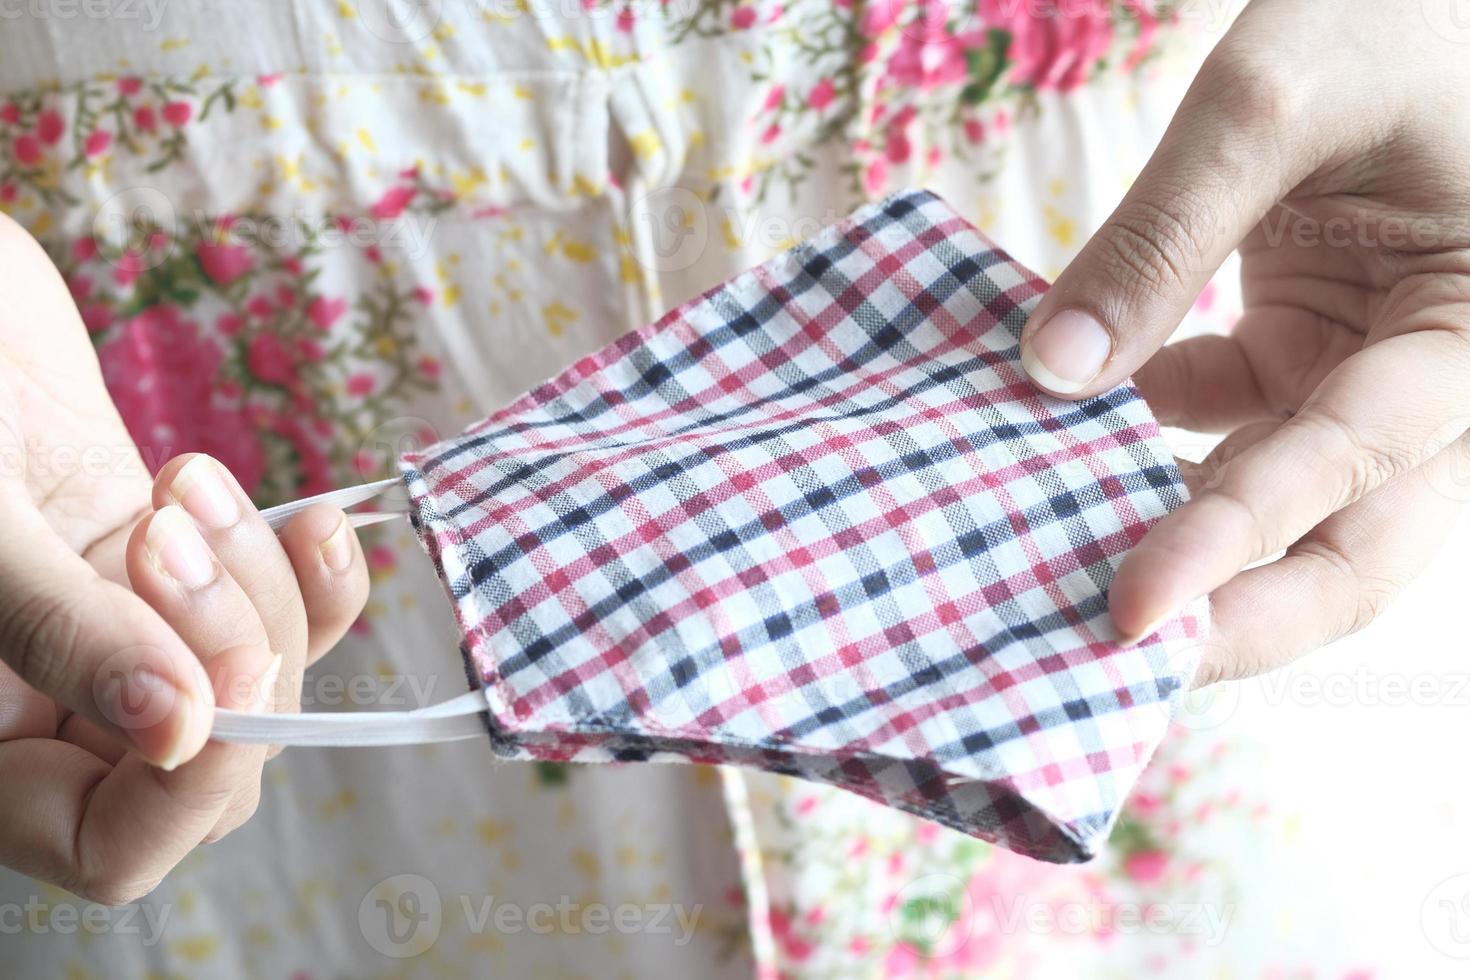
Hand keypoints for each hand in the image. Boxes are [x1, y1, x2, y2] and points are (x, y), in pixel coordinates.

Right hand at [0, 214, 369, 902]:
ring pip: (256, 677)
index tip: (221, 677)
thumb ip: (61, 633)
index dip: (190, 788)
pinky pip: (276, 608)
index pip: (110, 847)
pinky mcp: (162, 567)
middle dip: (232, 657)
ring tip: (185, 489)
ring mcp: (115, 636)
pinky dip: (308, 571)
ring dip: (259, 588)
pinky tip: (308, 519)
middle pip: (210, 762)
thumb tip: (179, 732)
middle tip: (173, 541)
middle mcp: (47, 706)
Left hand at [1017, 0, 1469, 684]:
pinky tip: (1058, 450)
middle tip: (1112, 668)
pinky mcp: (1305, 353)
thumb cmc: (1390, 14)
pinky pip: (1227, 431)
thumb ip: (1162, 234)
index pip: (1349, 464)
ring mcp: (1368, 375)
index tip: (1128, 610)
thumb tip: (1048, 371)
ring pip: (1285, 509)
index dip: (1236, 543)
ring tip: (1065, 592)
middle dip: (1239, 618)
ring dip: (1184, 549)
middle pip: (1352, 548)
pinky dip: (1146, 450)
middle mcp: (1438, 381)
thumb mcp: (1276, 98)